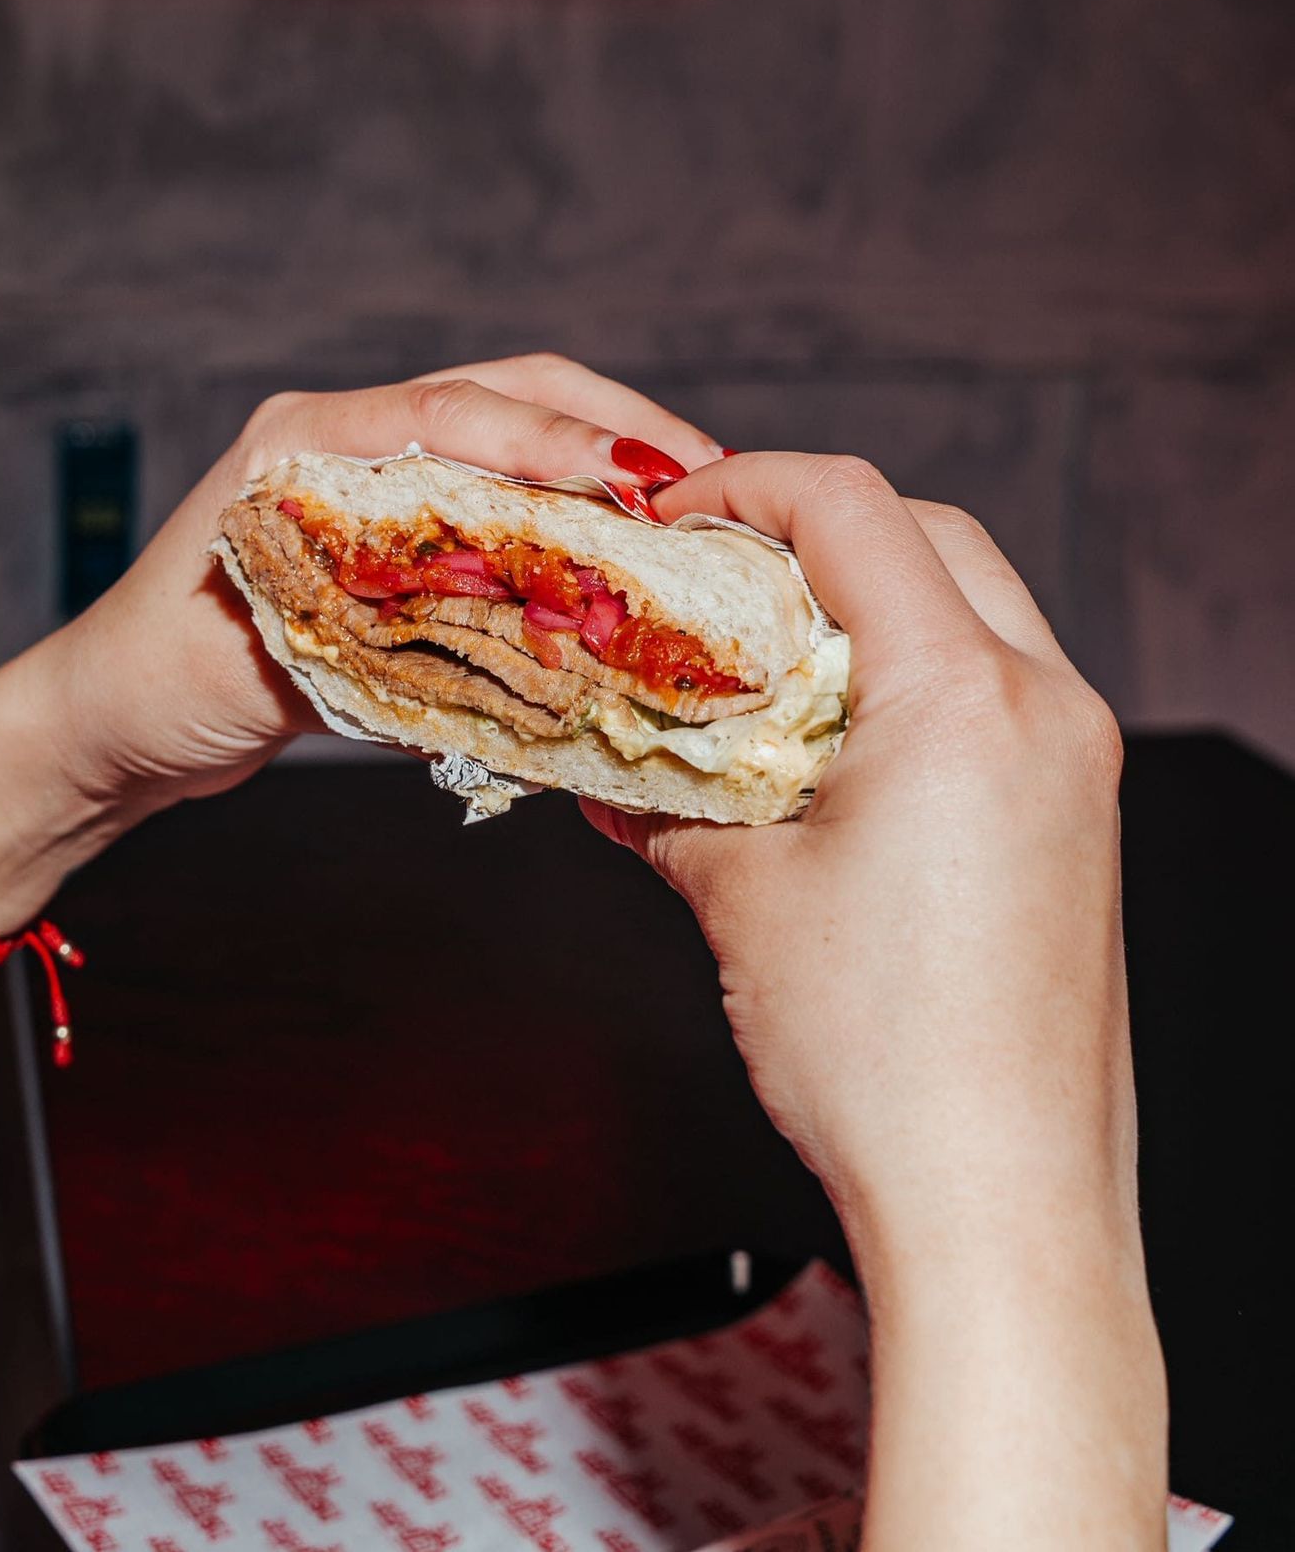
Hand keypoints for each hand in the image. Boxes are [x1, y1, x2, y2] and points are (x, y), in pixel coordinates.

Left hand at [60, 356, 722, 819]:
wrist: (109, 725)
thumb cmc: (160, 685)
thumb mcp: (267, 652)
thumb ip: (380, 624)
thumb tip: (522, 623)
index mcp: (302, 441)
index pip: (453, 413)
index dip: (556, 437)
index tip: (642, 477)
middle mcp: (339, 439)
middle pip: (501, 395)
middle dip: (609, 425)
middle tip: (707, 473)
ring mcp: (365, 477)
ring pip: (506, 438)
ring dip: (597, 460)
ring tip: (685, 503)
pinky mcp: (384, 530)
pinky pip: (492, 500)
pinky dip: (561, 513)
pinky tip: (615, 545)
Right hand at [583, 452, 1166, 1548]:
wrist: (999, 1205)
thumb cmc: (880, 1060)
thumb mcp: (742, 902)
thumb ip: (666, 805)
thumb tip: (609, 775)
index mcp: (961, 697)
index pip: (853, 511)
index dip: (746, 487)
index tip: (677, 518)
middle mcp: (1045, 705)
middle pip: (931, 534)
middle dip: (816, 531)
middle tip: (720, 577)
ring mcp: (1080, 761)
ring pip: (977, 604)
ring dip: (874, 600)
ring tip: (772, 655)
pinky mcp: (1083, 816)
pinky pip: (1002, 687)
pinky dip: (920, 671)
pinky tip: (842, 739)